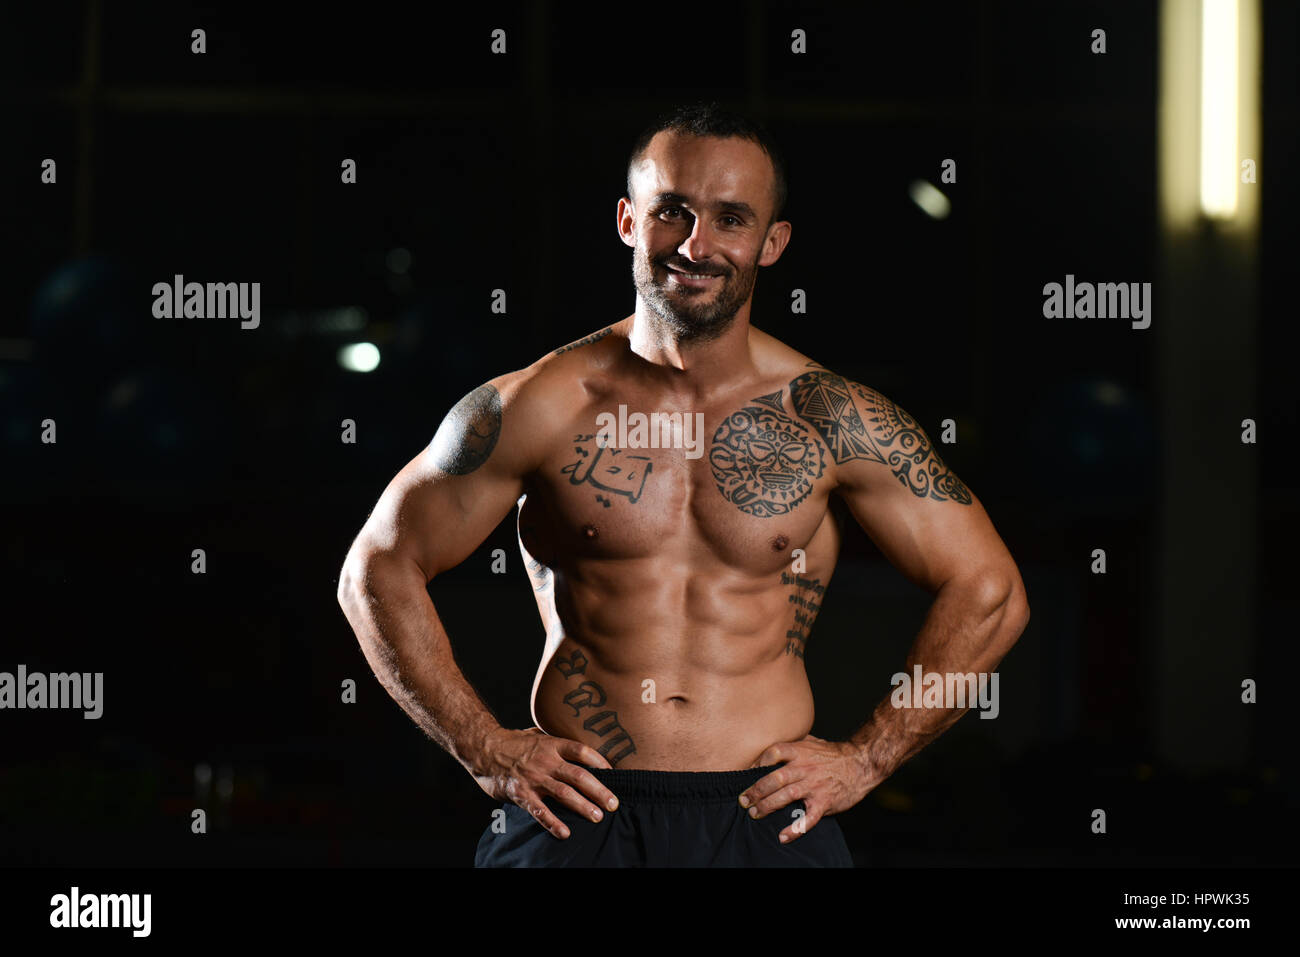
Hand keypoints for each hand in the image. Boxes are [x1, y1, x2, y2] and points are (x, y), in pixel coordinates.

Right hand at [471, 727, 619, 838]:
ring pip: (564, 794)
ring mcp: (534, 778)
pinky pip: (540, 811)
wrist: (483, 748)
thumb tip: (578, 748)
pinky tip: (565, 833)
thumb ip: (556, 742)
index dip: (599, 761)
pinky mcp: (521, 793)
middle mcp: (546, 760)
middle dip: (599, 790)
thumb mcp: (537, 734)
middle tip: (613, 803)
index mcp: (552, 744)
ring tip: (598, 817)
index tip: (614, 773)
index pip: (582, 751)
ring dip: (583, 807)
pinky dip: (553, 823)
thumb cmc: (513, 742)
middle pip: (579, 776)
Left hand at [738, 734, 870, 843]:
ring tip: (755, 814)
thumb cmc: (834, 754)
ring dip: (767, 806)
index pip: (772, 753)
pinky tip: (783, 836)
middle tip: (743, 800)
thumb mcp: (812, 742)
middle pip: (774, 778)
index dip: (757, 762)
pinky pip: (808, 818)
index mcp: (800, 751)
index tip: (747, 773)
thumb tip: (772, 746)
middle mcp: (805, 767)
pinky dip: (795, 829)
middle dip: (756, 790)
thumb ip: (793, 743)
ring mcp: (814, 785)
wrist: (861, 764)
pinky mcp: (824, 802)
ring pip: (786, 796)